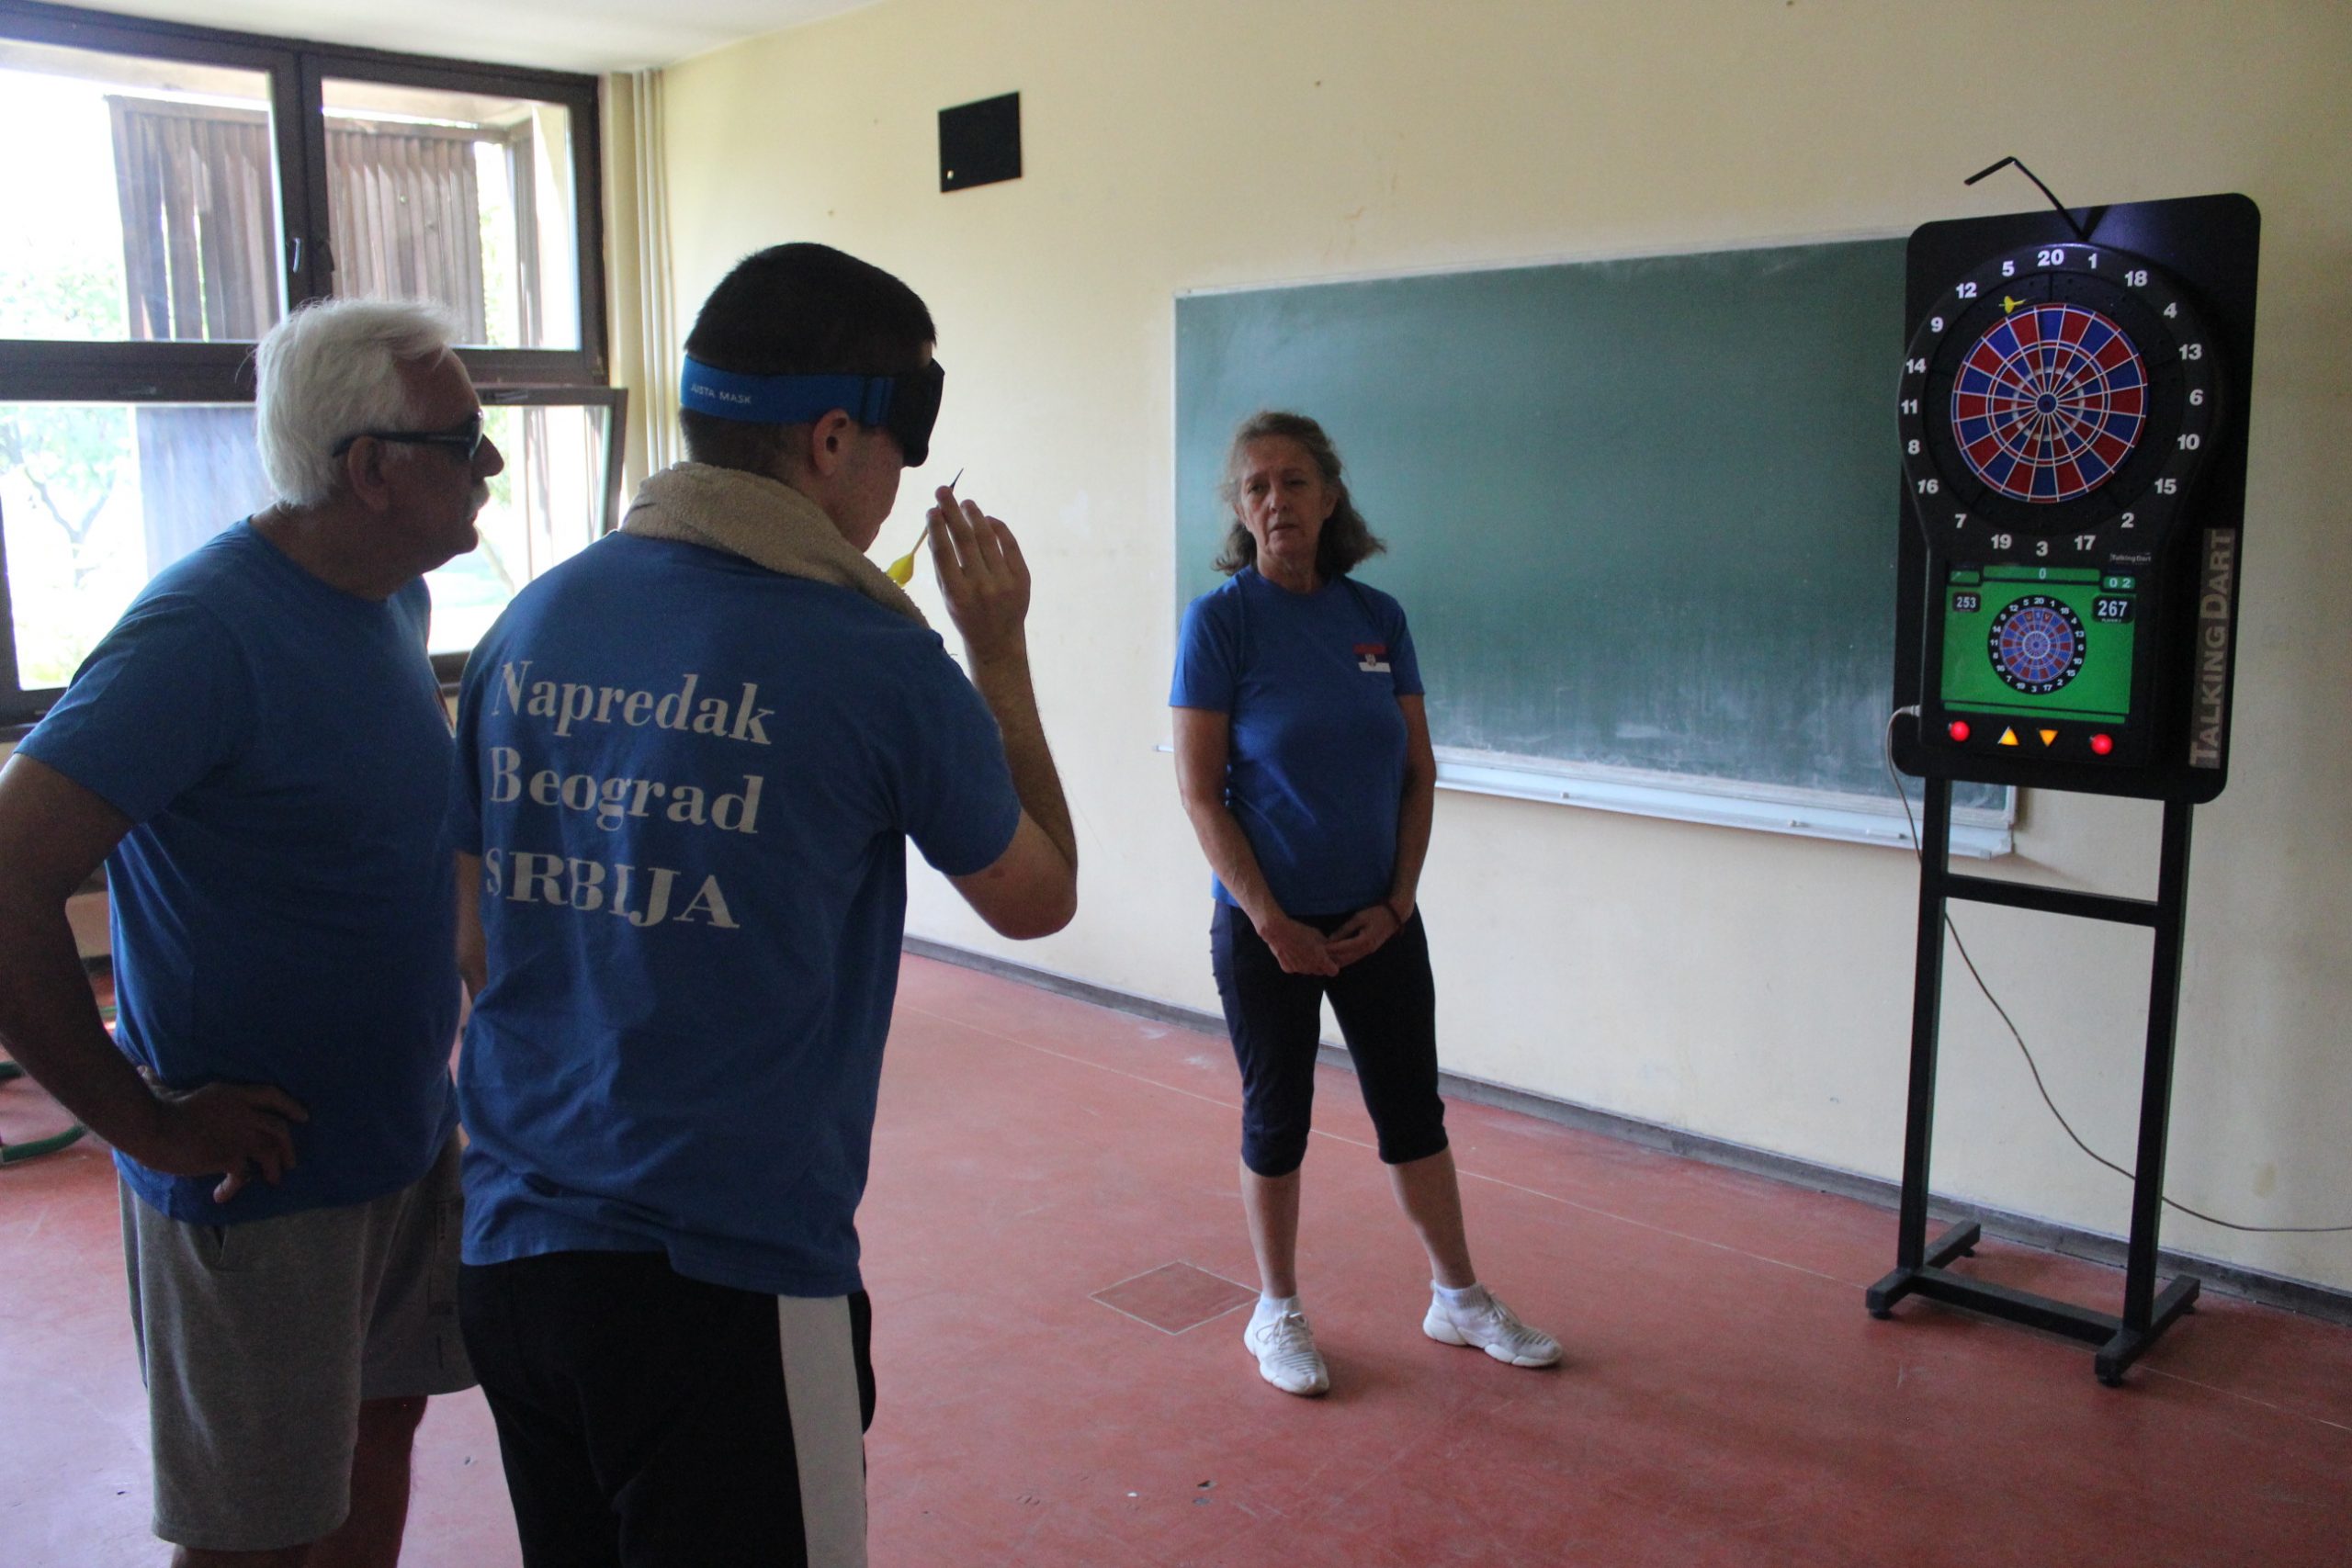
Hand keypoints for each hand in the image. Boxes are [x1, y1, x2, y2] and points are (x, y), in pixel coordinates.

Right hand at [133, 1073, 308, 1203]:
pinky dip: (235, 1187)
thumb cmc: (152, 1108)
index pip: (272, 1095)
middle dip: (288, 1146)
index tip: (303, 1116)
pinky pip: (243, 1175)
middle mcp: (242, 1112)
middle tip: (290, 1163)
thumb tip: (145, 1070)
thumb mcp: (166, 1091)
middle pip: (279, 1128)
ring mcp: (239, 1134)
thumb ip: (164, 1084)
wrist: (150, 1126)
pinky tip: (221, 1195)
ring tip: (273, 1181)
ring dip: (274, 1169)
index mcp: (232, 1093)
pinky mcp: (229, 1155)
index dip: (290, 1106)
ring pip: (270, 1152)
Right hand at [928, 486, 1031, 664]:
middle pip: (965, 539)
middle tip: (944, 491)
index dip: (936, 527)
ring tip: (966, 502)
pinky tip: (987, 518)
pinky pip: (1009, 545)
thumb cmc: (965, 615)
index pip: (943, 552)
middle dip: (952, 511)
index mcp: (957, 594)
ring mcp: (1004, 582)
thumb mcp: (947, 596)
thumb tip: (936, 526)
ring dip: (975, 515)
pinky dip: (998, 528)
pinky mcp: (1022, 578)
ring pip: (988, 538)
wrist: (997, 641)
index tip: (931, 509)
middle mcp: (981, 587)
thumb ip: (942, 565)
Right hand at [1258, 913, 1338, 976]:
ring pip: (1308, 970)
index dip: (1333, 965)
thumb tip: (1330, 948)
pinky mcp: (1288, 969)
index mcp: (1320, 959)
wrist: (1278, 931)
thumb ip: (1325, 945)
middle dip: (1320, 964)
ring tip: (1302, 950)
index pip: (1333, 971)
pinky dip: (1296, 963)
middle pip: (1320, 971)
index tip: (1330, 959)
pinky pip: (1296, 968)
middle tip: (1316, 953)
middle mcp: (1310, 967)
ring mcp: (1298, 969)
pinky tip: (1292, 952)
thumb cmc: (1299, 930)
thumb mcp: (1317, 934)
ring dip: (1308, 964)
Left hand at [1325, 901, 1404, 967]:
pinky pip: (1354, 957)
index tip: (1318, 949)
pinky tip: (1335, 959)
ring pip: (1350, 960)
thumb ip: (1345, 929)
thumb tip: (1330, 939)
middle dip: (1332, 959)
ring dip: (1337, 961)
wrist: (1394, 915)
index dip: (1330, 949)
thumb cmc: (1376, 913)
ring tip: (1324, 961)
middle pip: (1345, 958)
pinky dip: (1344, 959)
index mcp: (1364, 941)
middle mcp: (1366, 949)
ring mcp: (1368, 951)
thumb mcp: (1358, 918)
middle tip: (1318, 958)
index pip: (1343, 948)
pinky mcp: (1369, 950)